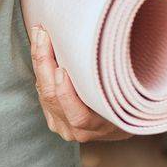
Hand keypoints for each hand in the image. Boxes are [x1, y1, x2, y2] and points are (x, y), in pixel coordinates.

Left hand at [26, 23, 127, 142]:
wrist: (118, 123)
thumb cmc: (126, 104)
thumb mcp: (127, 96)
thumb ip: (115, 80)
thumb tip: (113, 48)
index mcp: (97, 127)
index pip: (77, 116)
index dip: (66, 94)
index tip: (62, 69)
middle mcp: (77, 131)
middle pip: (52, 98)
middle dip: (45, 63)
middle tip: (43, 36)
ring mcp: (63, 126)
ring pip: (43, 93)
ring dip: (39, 62)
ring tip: (39, 36)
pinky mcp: (53, 119)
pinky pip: (41, 93)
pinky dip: (40, 71)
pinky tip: (40, 51)